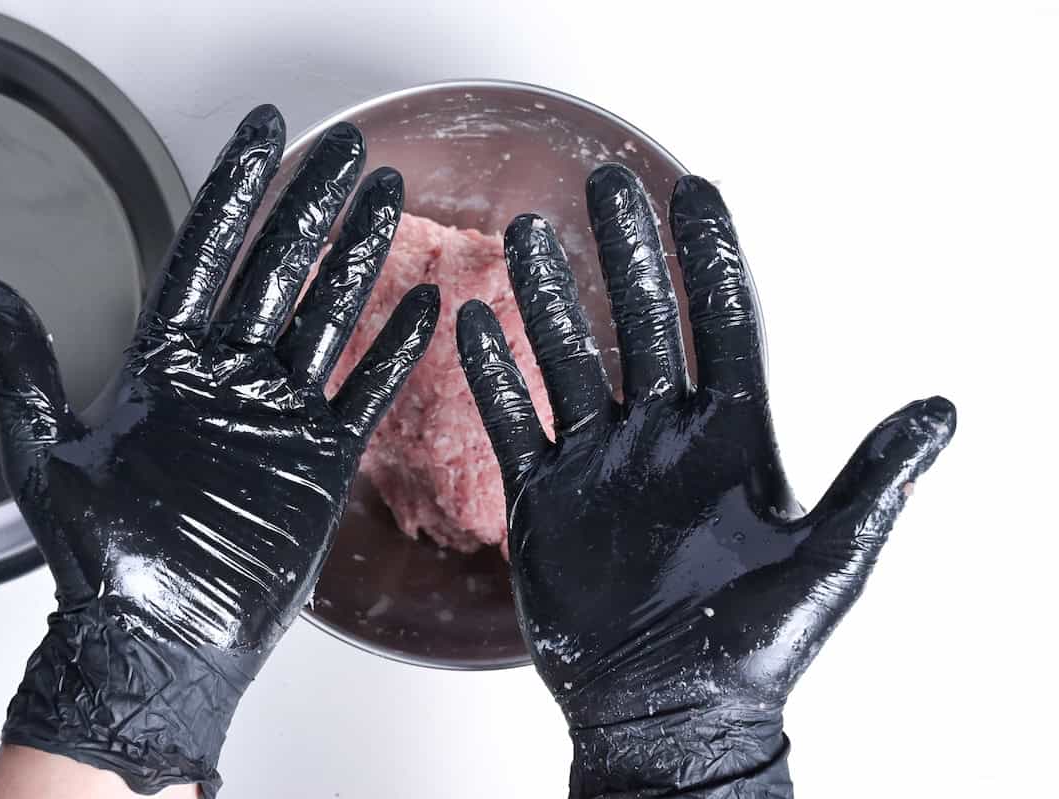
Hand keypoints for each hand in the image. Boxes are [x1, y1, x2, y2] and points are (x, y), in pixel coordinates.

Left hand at [0, 105, 438, 796]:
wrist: (159, 642)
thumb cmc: (102, 559)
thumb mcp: (46, 449)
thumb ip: (22, 364)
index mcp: (166, 365)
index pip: (207, 255)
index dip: (237, 191)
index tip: (267, 137)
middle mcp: (228, 378)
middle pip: (279, 271)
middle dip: (312, 206)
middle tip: (346, 150)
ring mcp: (279, 415)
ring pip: (328, 316)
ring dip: (359, 257)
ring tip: (386, 199)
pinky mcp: (321, 460)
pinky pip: (365, 391)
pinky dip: (393, 349)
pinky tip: (419, 305)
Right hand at [458, 166, 954, 797]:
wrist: (667, 710)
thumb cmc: (752, 646)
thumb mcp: (829, 559)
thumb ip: (876, 479)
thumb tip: (942, 409)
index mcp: (730, 437)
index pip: (721, 322)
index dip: (708, 255)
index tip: (693, 190)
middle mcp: (662, 436)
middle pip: (638, 321)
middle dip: (621, 251)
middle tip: (602, 184)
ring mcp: (599, 463)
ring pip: (567, 360)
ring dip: (545, 298)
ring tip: (524, 236)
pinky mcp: (545, 499)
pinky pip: (513, 424)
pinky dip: (492, 375)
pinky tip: (474, 325)